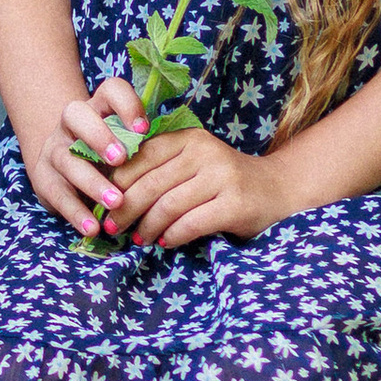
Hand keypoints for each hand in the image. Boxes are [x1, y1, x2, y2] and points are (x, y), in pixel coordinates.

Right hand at [29, 74, 151, 236]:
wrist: (64, 168)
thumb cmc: (110, 156)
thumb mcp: (126, 145)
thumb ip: (144, 145)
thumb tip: (180, 156)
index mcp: (99, 107)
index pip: (110, 90)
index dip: (126, 105)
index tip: (144, 129)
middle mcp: (72, 123)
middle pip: (76, 114)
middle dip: (99, 136)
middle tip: (121, 159)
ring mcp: (54, 149)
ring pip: (67, 158)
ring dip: (92, 181)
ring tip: (116, 203)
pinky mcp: (44, 178)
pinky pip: (57, 194)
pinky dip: (76, 213)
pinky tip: (93, 228)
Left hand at [97, 121, 293, 253]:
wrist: (277, 188)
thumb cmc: (224, 179)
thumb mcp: (193, 162)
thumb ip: (161, 169)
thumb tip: (110, 191)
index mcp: (189, 138)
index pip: (142, 156)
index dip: (117, 181)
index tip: (103, 201)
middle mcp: (205, 152)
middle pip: (151, 184)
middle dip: (126, 209)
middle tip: (112, 227)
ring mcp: (222, 177)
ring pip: (168, 205)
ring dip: (147, 226)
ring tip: (138, 238)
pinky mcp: (236, 204)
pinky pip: (192, 223)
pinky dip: (173, 236)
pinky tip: (165, 242)